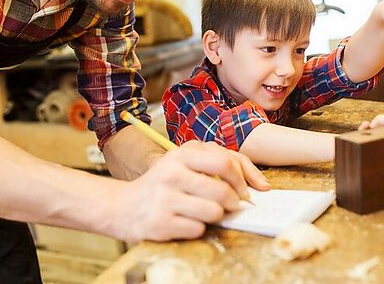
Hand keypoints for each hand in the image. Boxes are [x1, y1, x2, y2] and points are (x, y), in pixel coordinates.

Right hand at [112, 141, 269, 241]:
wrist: (123, 206)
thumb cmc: (163, 184)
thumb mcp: (184, 164)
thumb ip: (217, 164)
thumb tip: (260, 184)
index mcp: (180, 155)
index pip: (225, 161)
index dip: (243, 179)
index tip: (245, 190)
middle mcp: (171, 173)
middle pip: (223, 190)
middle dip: (234, 201)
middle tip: (232, 205)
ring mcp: (165, 198)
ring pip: (214, 212)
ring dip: (217, 216)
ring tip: (205, 212)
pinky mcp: (161, 222)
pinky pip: (198, 229)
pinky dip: (198, 228)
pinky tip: (186, 222)